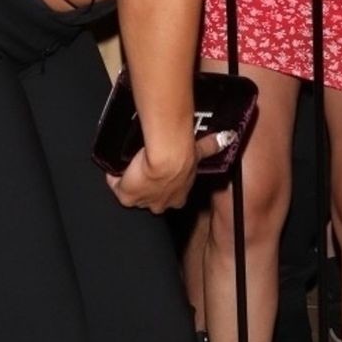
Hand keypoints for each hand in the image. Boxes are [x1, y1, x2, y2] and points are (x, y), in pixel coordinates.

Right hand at [106, 129, 229, 212]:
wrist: (167, 156)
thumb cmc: (184, 156)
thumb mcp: (201, 151)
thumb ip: (212, 146)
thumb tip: (227, 137)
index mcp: (179, 197)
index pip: (171, 196)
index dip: (166, 184)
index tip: (161, 171)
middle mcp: (161, 204)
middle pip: (151, 198)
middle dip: (146, 186)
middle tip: (143, 167)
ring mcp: (143, 202)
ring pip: (133, 193)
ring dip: (130, 180)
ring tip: (129, 164)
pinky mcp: (127, 197)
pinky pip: (116, 187)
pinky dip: (114, 177)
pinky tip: (116, 165)